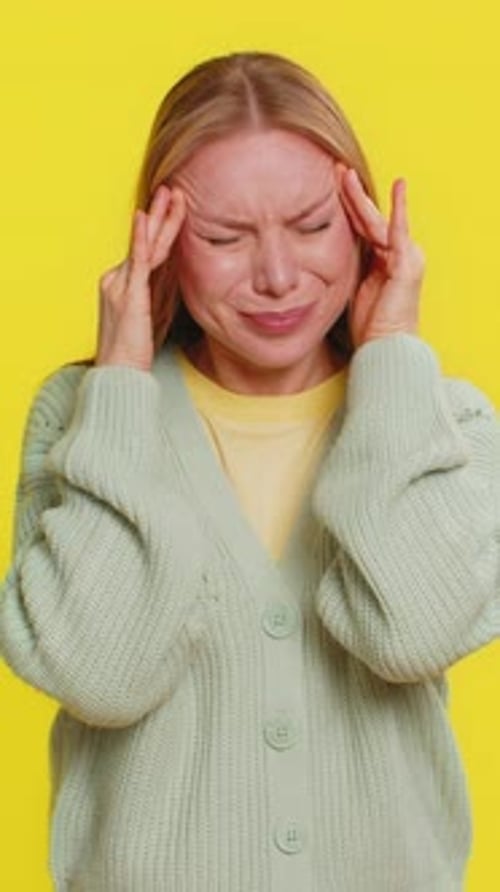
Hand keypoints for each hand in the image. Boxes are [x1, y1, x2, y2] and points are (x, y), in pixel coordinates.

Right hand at [95, 185, 185, 370]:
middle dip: (161, 215)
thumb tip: (179, 275)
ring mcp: (120, 285)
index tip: (176, 208)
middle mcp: (118, 280)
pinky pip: (137, 261)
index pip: (148, 251)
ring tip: (170, 194)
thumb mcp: (155, 317)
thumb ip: (164, 294)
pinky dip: (140, 238)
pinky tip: (144, 217)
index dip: (163, 229)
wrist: (119, 375)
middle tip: (173, 189)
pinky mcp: (128, 295)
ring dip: (159, 219)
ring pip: (145, 246)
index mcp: (124, 284)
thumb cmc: (136, 353)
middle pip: (145, 242)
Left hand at [338, 165, 424, 348]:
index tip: (328, 186)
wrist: (385, 349)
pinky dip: (398, 209)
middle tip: (335, 169)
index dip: (346, 206)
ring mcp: (405, 258)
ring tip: (345, 175)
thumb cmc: (369, 328)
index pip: (361, 226)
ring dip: (360, 197)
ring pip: (377, 220)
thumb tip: (313, 261)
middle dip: (351, 194)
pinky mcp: (407, 263)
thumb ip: (342, 270)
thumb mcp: (350, 291)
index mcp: (381, 261)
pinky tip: (399, 186)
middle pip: (368, 218)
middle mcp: (396, 255)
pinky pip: (399, 231)